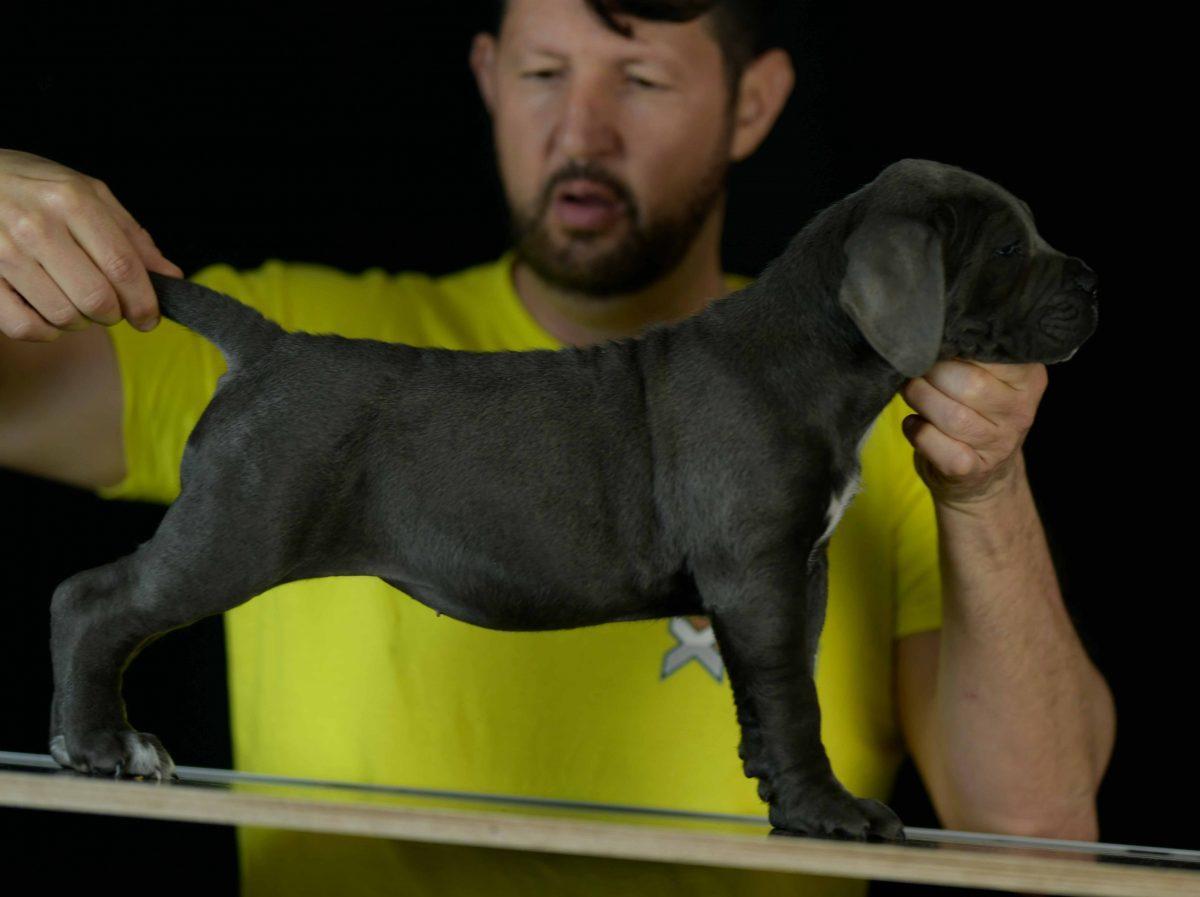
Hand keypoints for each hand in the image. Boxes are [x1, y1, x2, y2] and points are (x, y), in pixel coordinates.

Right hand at [0, 148, 182, 341]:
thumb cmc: (34, 187)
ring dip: (80, 322)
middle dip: (113, 314)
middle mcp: (36, 225)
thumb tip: (170, 276)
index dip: (144, 302)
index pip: (123, 266)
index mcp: (71, 200)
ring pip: (64, 316)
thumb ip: (130, 236)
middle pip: (97, 298)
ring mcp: (3, 252)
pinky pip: (25, 327)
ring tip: (75, 302)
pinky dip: (45, 331)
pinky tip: (47, 314)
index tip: (149, 318)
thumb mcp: (87, 193)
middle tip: (110, 309)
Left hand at [899, 358, 1047, 507]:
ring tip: (913, 392)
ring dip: (920, 398)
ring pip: (951, 415)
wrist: (985, 474)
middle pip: (970, 383)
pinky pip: (932, 441)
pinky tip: (915, 423)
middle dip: (933, 373)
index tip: (938, 347)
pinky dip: (914, 429)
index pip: (992, 352)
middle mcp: (1020, 412)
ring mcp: (998, 444)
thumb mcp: (990, 376)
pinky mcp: (970, 469)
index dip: (955, 347)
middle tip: (919, 370)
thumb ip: (973, 353)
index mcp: (1030, 379)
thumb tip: (934, 331)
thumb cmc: (978, 409)